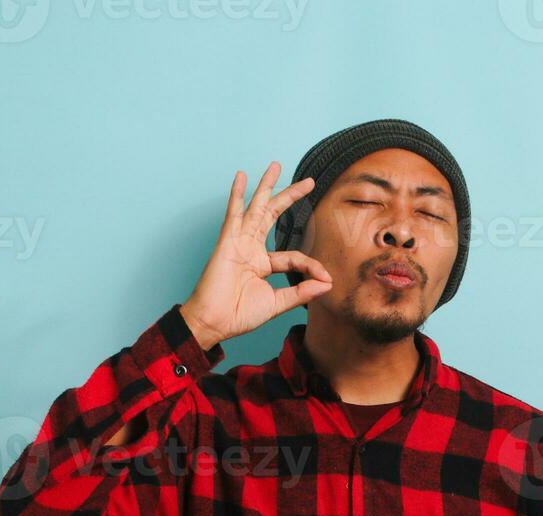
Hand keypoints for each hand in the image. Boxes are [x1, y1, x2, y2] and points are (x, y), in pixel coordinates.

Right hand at [179, 161, 332, 347]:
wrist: (215, 322)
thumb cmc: (239, 314)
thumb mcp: (277, 303)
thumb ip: (301, 292)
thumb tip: (327, 284)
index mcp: (262, 264)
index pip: (293, 256)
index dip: (311, 266)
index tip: (326, 278)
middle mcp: (251, 249)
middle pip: (274, 215)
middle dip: (290, 196)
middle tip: (309, 181)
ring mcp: (239, 243)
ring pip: (257, 208)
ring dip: (267, 186)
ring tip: (276, 166)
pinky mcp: (227, 242)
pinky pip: (234, 214)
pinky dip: (237, 195)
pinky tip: (241, 177)